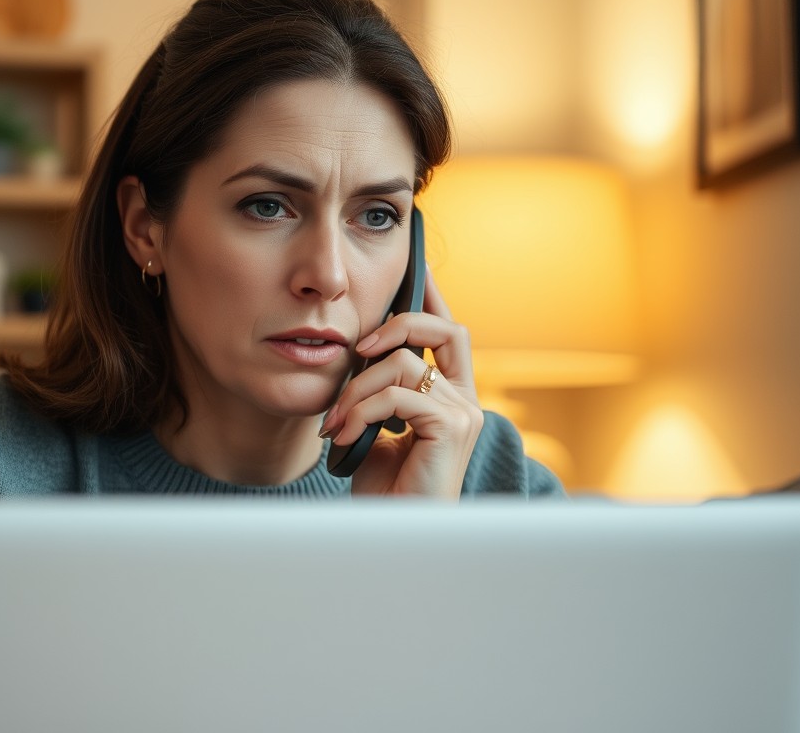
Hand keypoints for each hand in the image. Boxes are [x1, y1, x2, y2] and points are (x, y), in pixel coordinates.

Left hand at [321, 271, 482, 497]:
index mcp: (451, 396)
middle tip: (357, 346)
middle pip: (444, 328)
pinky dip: (360, 410)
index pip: (446, 332)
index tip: (415, 267)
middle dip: (396, 323)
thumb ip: (378, 392)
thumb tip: (356, 356)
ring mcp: (464, 413)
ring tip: (333, 422)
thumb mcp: (375, 428)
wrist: (393, 533)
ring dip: (356, 388)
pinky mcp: (451, 427)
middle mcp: (466, 400)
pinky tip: (341, 436)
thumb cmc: (383, 489)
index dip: (432, 296)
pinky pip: (397, 396)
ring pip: (402, 364)